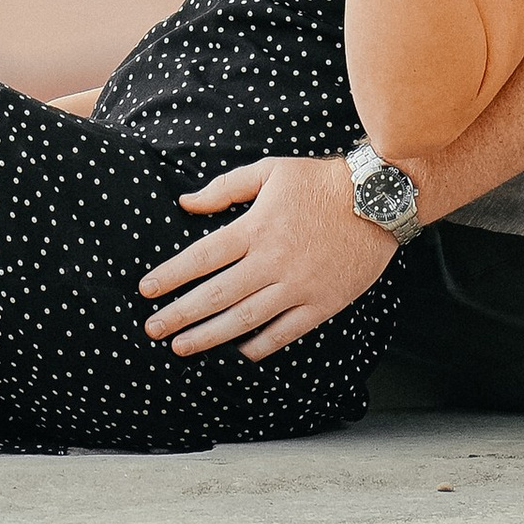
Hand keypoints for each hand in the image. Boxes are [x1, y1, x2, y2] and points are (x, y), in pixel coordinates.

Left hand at [139, 154, 396, 356]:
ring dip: (210, 336)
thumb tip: (186, 202)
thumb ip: (225, 188)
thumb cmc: (320, 180)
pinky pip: (285, 332)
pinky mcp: (322, 303)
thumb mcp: (269, 171)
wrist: (377, 199)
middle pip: (216, 295)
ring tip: (183, 347)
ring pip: (245, 319)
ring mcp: (298, 286)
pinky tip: (241, 351)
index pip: (202, 258)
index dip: (171, 276)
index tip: (147, 290)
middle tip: (153, 329)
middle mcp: (273, 261)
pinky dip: (261, 345)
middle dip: (179, 315)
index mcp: (256, 227)